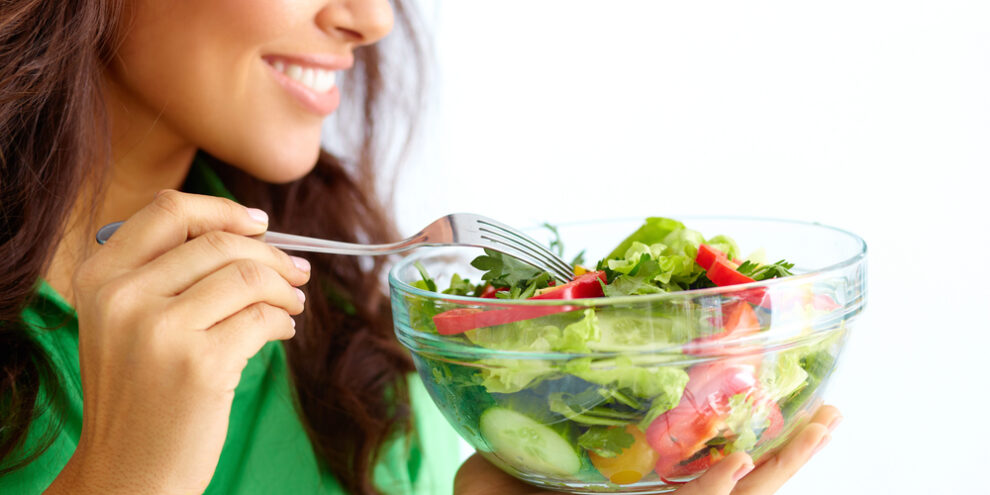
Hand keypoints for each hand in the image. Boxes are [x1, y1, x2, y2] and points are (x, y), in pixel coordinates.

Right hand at [46, 191, 309, 494]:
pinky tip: (282, 331)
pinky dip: (284, 320)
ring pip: (248, 276)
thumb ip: (168, 274)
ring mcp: (160, 331)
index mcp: (99, 278)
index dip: (224, 211)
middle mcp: (123, 298)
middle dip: (273, 255)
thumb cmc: (140, 394)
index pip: (169, 211)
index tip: (261, 225)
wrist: (128, 472)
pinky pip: (262, 318)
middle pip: (220, 243)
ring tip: (293, 304)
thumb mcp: (127, 323)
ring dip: (285, 288)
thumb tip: (252, 232)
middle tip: (298, 272)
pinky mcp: (200, 365)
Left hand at [454, 405, 840, 494]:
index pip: (700, 456)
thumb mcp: (498, 466)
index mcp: (636, 489)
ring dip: (783, 465)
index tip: (768, 382)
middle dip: (791, 447)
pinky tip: (737, 465)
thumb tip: (518, 370)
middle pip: (743, 479)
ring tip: (825, 425)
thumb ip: (516, 425)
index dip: (739, 422)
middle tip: (834, 410)